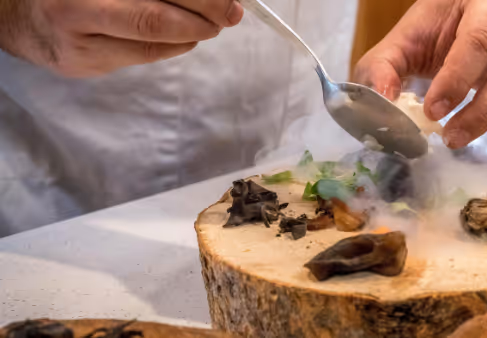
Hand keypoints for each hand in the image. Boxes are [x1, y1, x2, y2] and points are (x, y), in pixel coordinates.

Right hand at [0, 0, 243, 77]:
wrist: (23, 17)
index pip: (152, 2)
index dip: (197, 0)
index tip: (225, 1)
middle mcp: (77, 12)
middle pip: (154, 20)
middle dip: (202, 17)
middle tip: (228, 14)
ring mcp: (79, 44)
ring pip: (151, 45)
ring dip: (191, 34)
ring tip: (210, 24)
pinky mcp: (84, 68)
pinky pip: (140, 58)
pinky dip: (170, 46)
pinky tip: (183, 36)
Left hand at [354, 0, 486, 147]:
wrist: (474, 26)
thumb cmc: (441, 34)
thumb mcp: (405, 43)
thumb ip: (382, 69)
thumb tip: (381, 103)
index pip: (478, 40)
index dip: (456, 81)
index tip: (432, 113)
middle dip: (483, 112)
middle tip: (453, 137)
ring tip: (486, 127)